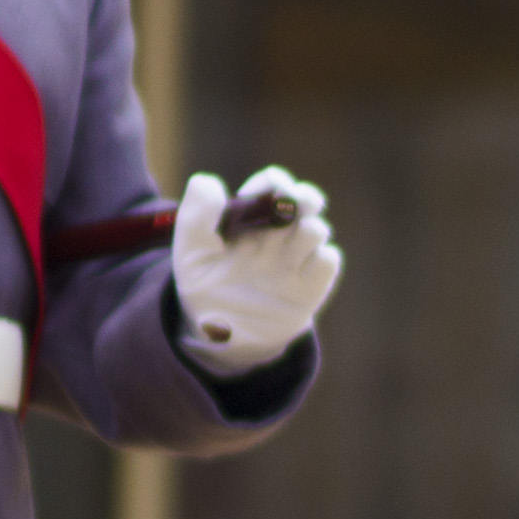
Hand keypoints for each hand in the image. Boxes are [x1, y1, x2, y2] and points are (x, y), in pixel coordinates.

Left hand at [174, 166, 344, 370]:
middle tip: (298, 203)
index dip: (276, 182)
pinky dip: (322, 259)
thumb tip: (208, 181)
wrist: (220, 337)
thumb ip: (196, 216)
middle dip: (305, 197)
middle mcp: (276, 235)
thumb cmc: (204, 288)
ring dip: (308, 231)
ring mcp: (295, 260)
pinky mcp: (310, 286)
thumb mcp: (190, 253)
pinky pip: (328, 262)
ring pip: (316, 230)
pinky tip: (303, 268)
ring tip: (290, 246)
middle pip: (304, 202)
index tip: (275, 186)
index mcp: (249, 220)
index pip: (270, 187)